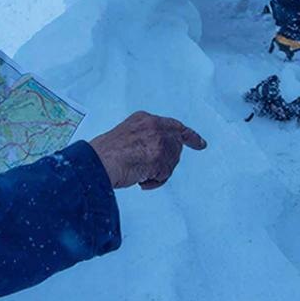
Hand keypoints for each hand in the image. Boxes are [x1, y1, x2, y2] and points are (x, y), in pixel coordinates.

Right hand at [89, 111, 206, 189]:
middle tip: (150, 171)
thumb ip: (145, 138)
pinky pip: (165, 174)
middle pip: (175, 147)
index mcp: (145, 118)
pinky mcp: (159, 156)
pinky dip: (154, 182)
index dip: (190, 136)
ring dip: (158, 173)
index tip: (201, 144)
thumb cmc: (104, 154)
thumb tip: (157, 155)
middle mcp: (154, 126)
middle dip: (167, 162)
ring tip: (139, 175)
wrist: (98, 161)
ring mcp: (158, 140)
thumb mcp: (126, 135)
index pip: (175, 125)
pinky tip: (141, 180)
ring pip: (171, 162)